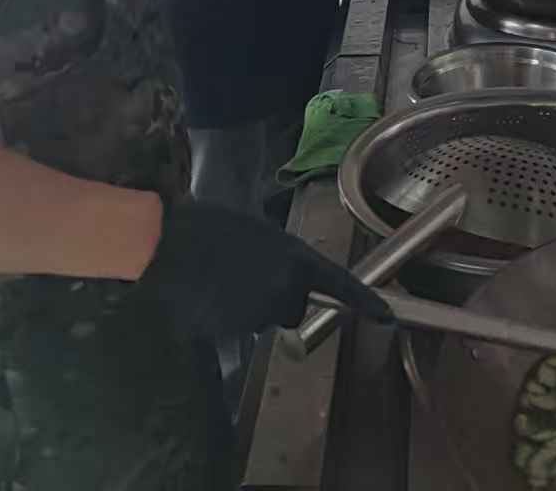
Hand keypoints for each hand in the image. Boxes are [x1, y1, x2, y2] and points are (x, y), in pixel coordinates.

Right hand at [134, 199, 390, 338]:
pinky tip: (208, 292)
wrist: (168, 242)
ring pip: (261, 317)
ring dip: (247, 304)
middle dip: (277, 298)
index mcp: (294, 257)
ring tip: (219, 277)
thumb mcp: (257, 231)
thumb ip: (280, 256)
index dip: (365, 301)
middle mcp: (283, 289)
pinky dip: (225, 315)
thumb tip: (285, 273)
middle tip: (247, 275)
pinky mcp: (232, 331)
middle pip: (292, 307)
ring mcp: (257, 313)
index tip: (387, 317)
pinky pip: (235, 326)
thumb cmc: (209, 224)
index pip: (339, 283)